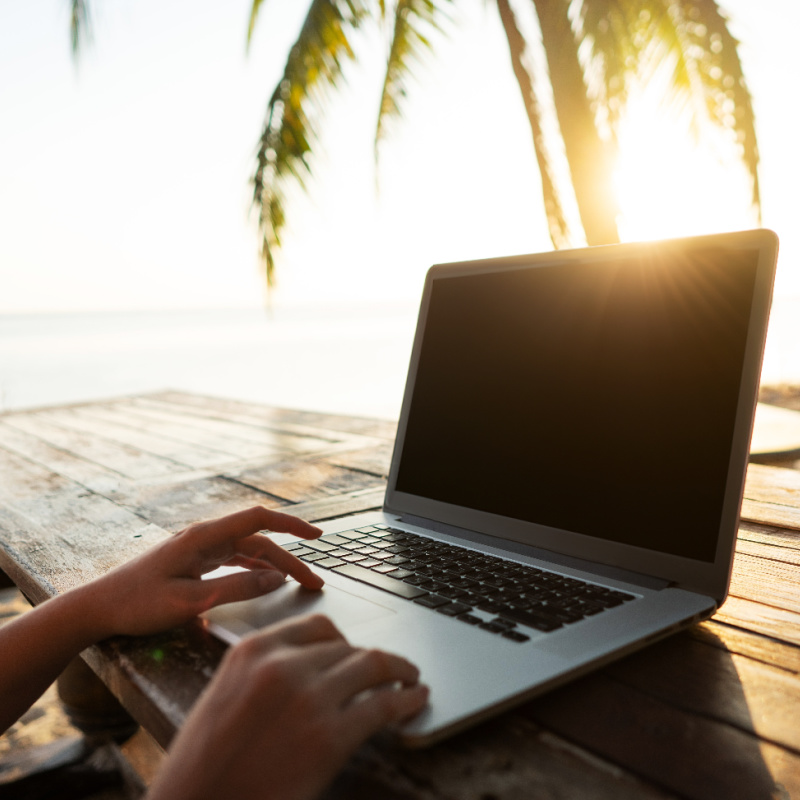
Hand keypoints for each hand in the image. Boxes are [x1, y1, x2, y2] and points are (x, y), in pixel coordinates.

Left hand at [88, 506, 324, 638]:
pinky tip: (268, 582)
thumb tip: (277, 579)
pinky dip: (255, 570)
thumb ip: (236, 589)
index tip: (317, 536)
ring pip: (249, 552)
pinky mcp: (194, 562)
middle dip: (291, 558)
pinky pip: (234, 561)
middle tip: (315, 582)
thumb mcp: (190, 602)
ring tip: (299, 583)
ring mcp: (199, 549)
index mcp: (204, 537)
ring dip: (275, 566)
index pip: (258, 519)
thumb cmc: (138, 604)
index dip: (291, 525)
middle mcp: (205, 537)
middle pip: (259, 541)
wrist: (97, 608)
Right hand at [147, 614, 428, 799]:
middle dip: (370, 660)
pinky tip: (416, 698)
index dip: (344, 640)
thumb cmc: (201, 766)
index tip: (355, 650)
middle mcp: (282, 665)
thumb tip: (311, 668)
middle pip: (347, 646)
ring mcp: (309, 699)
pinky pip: (383, 705)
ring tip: (411, 676)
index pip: (317, 626)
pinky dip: (407, 698)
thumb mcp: (223, 696)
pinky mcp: (330, 738)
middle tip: (387, 670)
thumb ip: (264, 672)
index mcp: (252, 650)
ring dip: (398, 668)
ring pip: (372, 665)